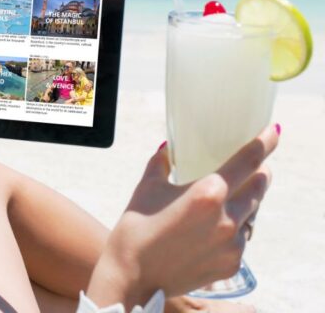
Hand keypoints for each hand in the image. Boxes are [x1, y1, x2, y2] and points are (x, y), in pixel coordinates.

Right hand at [86, 124, 278, 308]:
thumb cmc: (136, 228)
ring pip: (252, 212)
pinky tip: (215, 226)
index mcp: (208, 193)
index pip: (249, 160)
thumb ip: (161, 163)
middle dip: (260, 172)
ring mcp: (233, 244)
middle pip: (259, 186)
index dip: (265, 142)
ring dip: (247, 199)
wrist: (132, 277)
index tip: (274, 131)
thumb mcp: (147, 187)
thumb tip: (169, 150)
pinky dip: (234, 226)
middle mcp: (227, 217)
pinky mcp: (231, 263)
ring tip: (231, 195)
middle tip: (255, 164)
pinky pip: (241, 238)